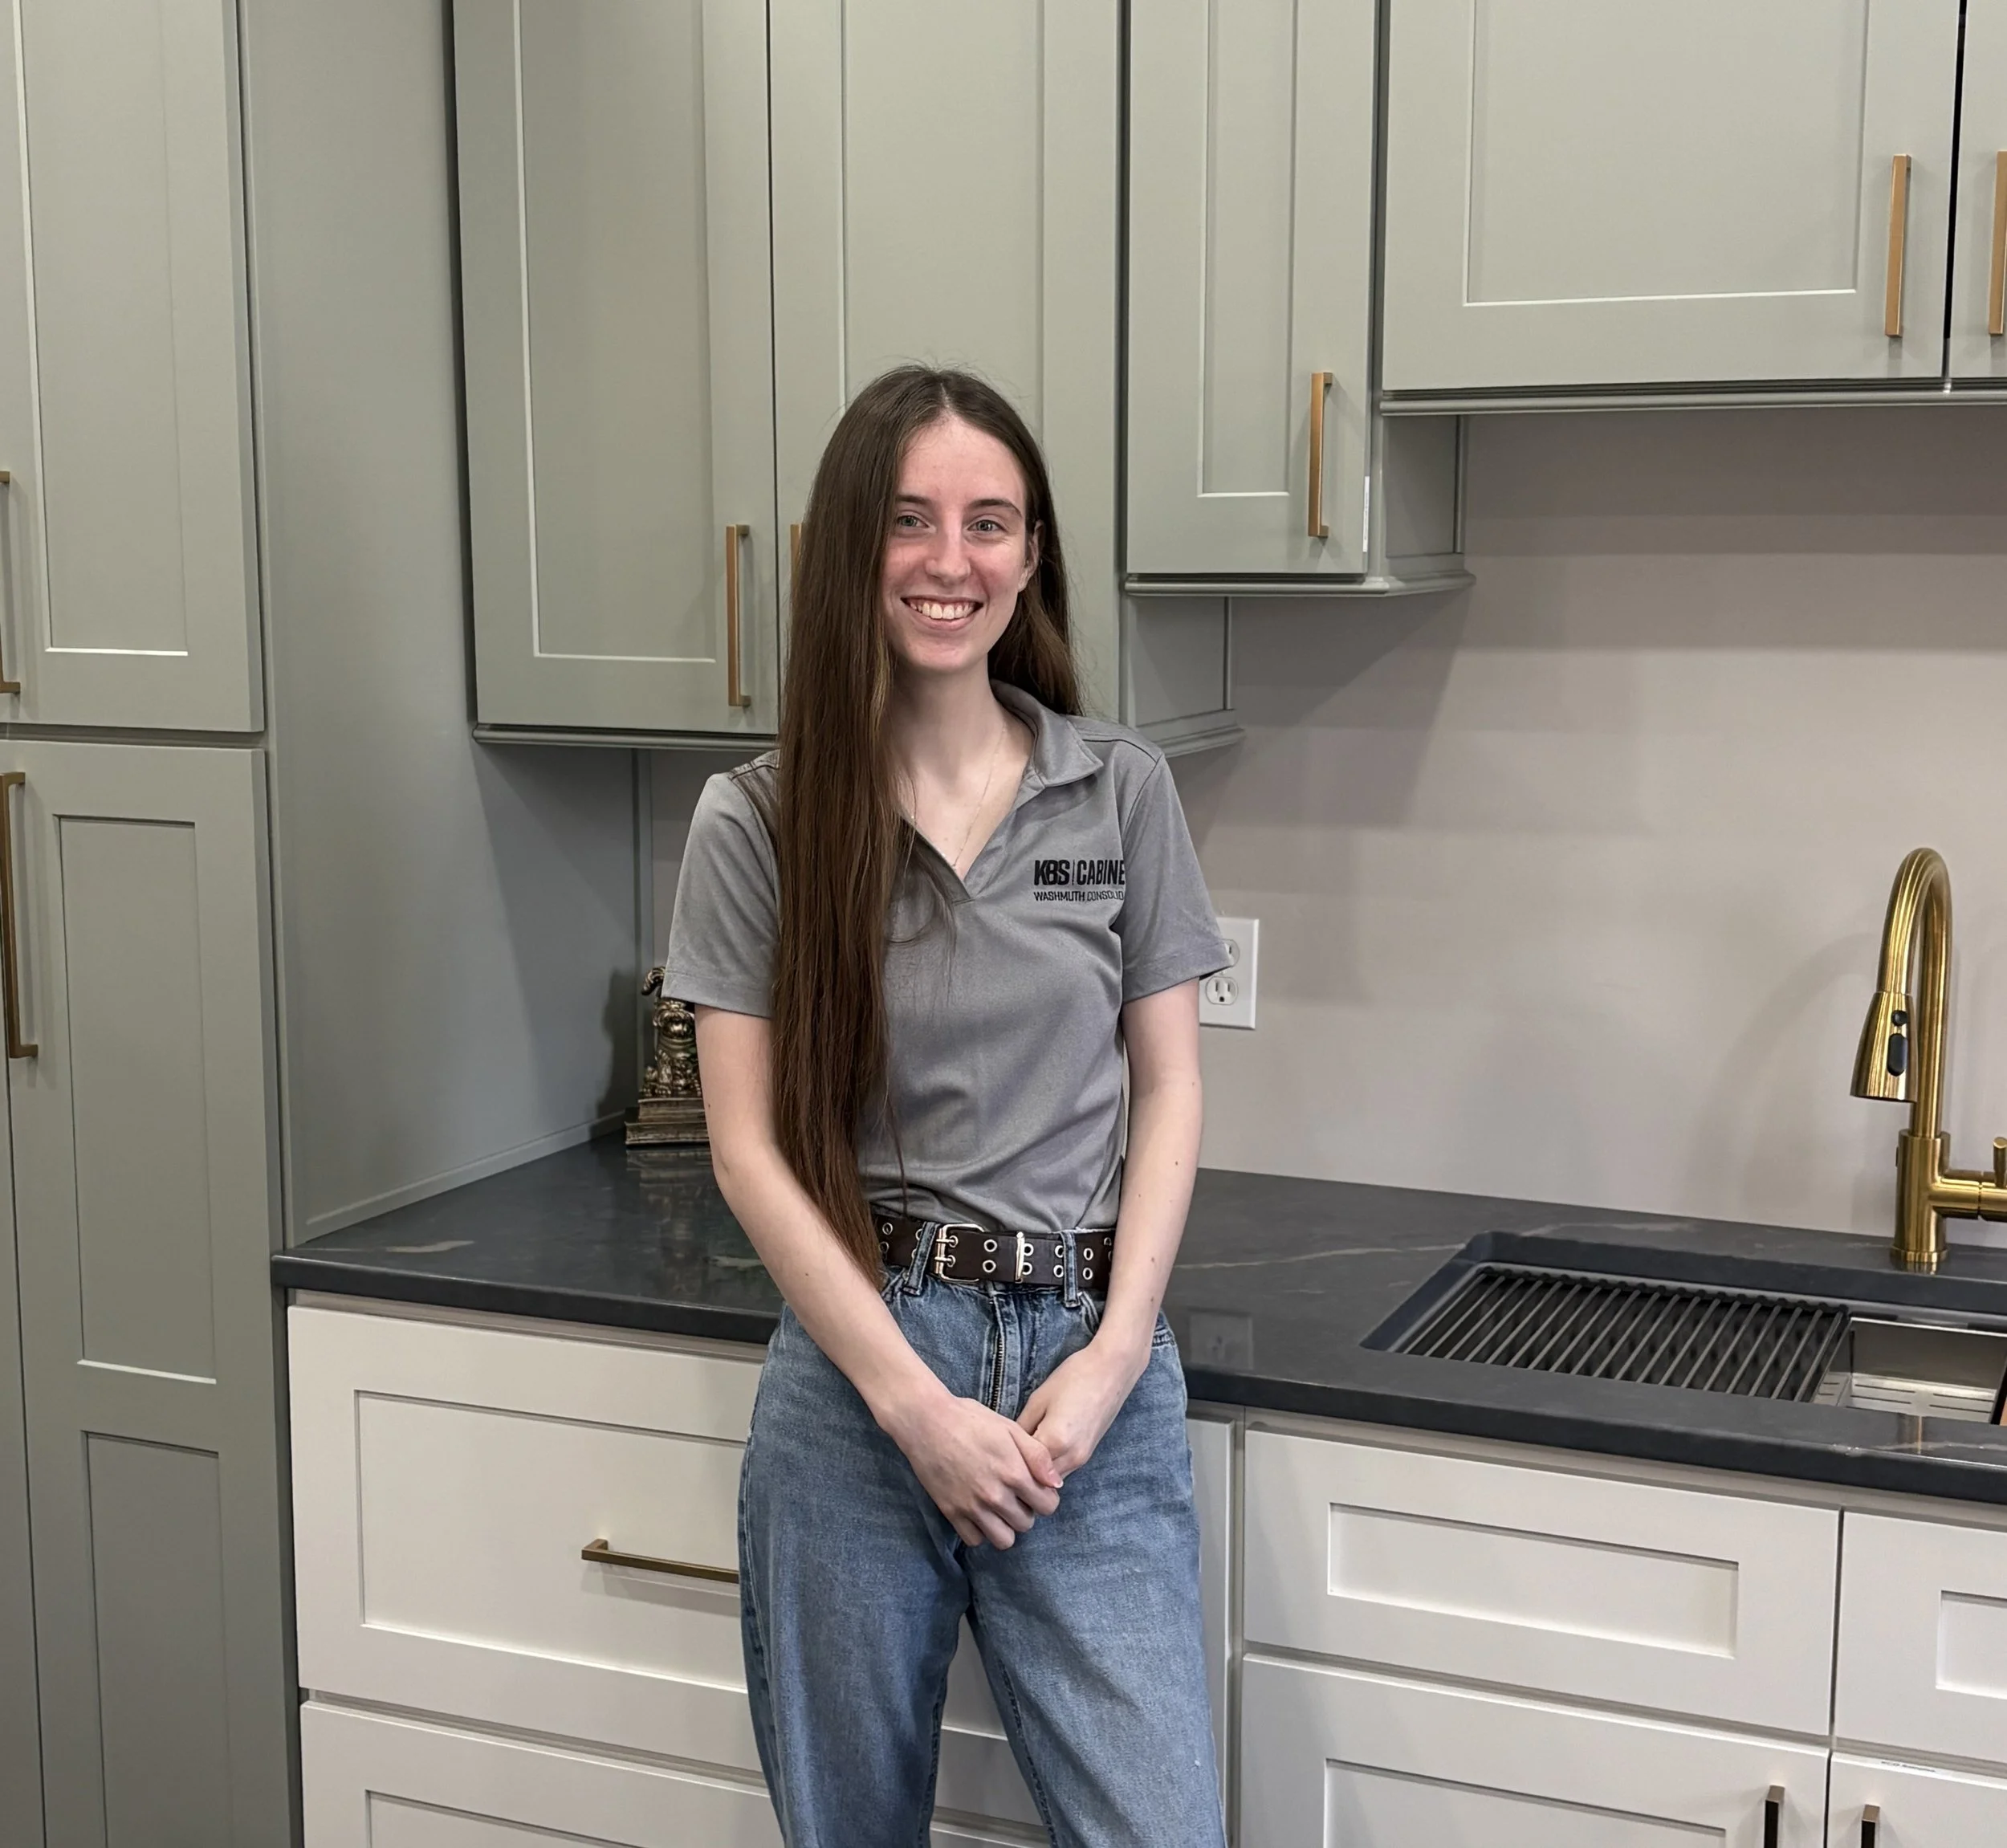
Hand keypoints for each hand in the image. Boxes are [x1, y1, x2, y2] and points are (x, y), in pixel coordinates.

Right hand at [879, 1385, 1062, 1548]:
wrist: (927, 1421)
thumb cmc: (970, 1419)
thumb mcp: (1010, 1429)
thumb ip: (1038, 1456)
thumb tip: (1056, 1483)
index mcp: (1014, 1473)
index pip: (1048, 1506)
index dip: (1046, 1497)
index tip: (1036, 1488)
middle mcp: (995, 1495)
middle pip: (1027, 1524)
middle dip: (1026, 1510)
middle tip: (1016, 1494)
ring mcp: (972, 1507)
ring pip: (1003, 1540)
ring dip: (1006, 1526)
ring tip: (999, 1508)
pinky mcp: (951, 1512)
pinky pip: (974, 1540)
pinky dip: (980, 1530)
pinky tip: (979, 1512)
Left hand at [1016, 1334, 1149, 1479]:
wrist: (1111, 1370)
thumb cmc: (1073, 1378)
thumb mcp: (1038, 1400)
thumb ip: (1022, 1428)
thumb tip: (1008, 1447)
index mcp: (1054, 1442)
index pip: (1021, 1466)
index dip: (1006, 1462)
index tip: (993, 1456)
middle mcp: (1070, 1458)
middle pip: (1036, 1479)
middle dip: (1019, 1473)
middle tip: (1002, 1461)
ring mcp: (1081, 1460)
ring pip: (1049, 1480)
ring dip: (1034, 1473)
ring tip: (1018, 1456)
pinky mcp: (1087, 1456)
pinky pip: (1061, 1472)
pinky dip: (1047, 1469)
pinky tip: (1037, 1453)